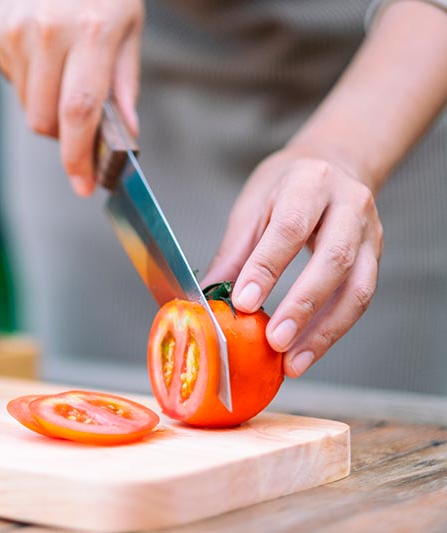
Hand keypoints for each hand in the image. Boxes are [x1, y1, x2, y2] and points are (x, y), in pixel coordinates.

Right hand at [0, 0, 143, 195]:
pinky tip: (46, 54)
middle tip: (81, 122)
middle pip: (44, 120)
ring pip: (26, 106)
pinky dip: (31, 83)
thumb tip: (125, 137)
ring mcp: (15, 30)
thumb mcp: (129, 29)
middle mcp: (48, 32)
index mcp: (92, 32)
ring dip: (47, 107)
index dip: (78, 158)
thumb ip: (124, 86)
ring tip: (65, 72)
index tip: (83, 185)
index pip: (79, 112)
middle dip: (64, 136)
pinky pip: (13, 83)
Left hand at [202, 149, 383, 377]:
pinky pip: (359, 299)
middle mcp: (349, 205)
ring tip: (293, 361)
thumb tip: (207, 298)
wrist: (333, 164)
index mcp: (311, 183)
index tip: (243, 302)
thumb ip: (235, 252)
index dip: (267, 268)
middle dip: (302, 306)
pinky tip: (307, 352)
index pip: (290, 228)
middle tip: (274, 341)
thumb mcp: (253, 207)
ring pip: (357, 288)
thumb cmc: (286, 187)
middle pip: (334, 261)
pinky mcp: (376, 257)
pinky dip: (333, 331)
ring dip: (324, 331)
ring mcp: (370, 233)